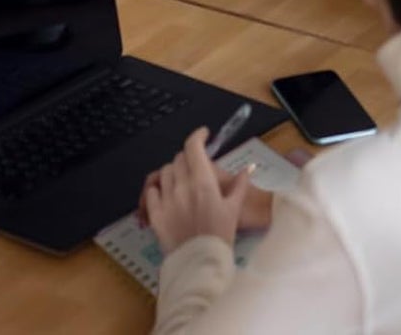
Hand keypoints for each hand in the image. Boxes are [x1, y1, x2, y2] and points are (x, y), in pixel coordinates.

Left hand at [144, 128, 250, 255]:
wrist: (201, 264)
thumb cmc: (220, 235)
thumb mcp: (234, 208)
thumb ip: (240, 185)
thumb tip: (248, 169)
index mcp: (203, 181)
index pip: (194, 147)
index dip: (198, 136)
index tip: (204, 135)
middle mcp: (182, 186)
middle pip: (179, 158)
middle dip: (189, 157)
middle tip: (196, 165)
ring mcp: (167, 200)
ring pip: (165, 172)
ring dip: (174, 171)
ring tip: (182, 180)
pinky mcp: (155, 215)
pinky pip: (151, 192)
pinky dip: (158, 189)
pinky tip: (166, 194)